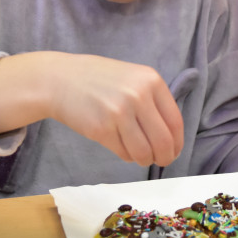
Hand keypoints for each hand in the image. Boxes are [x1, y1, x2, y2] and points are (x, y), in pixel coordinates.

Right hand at [48, 54, 183, 166]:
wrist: (60, 79)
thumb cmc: (98, 79)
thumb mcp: (132, 78)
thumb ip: (152, 100)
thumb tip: (171, 136)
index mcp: (151, 80)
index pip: (175, 121)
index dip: (177, 142)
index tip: (174, 151)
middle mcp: (138, 95)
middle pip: (163, 141)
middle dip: (164, 157)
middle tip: (160, 160)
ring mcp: (119, 112)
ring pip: (144, 152)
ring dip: (144, 159)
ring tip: (139, 155)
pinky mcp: (101, 129)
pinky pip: (124, 153)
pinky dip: (126, 155)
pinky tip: (120, 146)